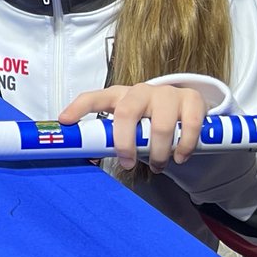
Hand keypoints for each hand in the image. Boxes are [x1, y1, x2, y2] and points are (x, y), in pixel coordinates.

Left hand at [60, 84, 207, 173]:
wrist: (187, 111)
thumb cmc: (149, 122)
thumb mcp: (130, 127)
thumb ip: (114, 139)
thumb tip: (91, 159)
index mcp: (119, 96)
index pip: (94, 97)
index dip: (78, 107)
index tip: (64, 121)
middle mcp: (141, 91)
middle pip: (127, 112)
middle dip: (125, 142)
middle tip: (127, 163)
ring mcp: (167, 93)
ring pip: (160, 124)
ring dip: (158, 152)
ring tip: (159, 166)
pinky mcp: (192, 99)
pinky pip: (189, 125)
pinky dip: (184, 146)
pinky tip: (180, 157)